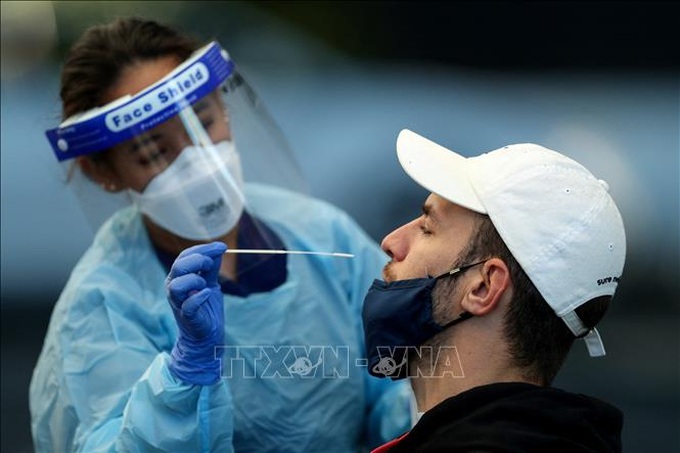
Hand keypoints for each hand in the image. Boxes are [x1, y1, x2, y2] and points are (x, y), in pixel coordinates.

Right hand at [165, 241, 226, 384]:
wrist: (208, 334)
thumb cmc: (207, 306)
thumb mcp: (210, 282)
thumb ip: (212, 267)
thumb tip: (219, 248)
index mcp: (179, 277)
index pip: (185, 256)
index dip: (203, 249)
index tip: (222, 247)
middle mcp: (174, 288)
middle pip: (178, 267)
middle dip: (198, 261)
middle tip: (211, 265)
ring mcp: (178, 303)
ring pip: (176, 286)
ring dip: (194, 280)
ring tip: (206, 284)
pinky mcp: (186, 317)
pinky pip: (188, 305)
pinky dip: (198, 297)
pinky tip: (207, 294)